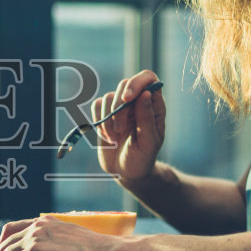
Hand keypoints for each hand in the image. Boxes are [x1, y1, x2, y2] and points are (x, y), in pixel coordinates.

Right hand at [92, 70, 165, 184]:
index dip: (137, 83)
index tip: (127, 98)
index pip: (148, 78)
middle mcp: (138, 102)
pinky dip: (98, 121)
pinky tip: (106, 136)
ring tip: (114, 138)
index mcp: (154, 105)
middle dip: (118, 107)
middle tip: (119, 129)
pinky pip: (96, 105)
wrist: (127, 172)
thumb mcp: (149, 142)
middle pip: (125, 84)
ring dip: (108, 119)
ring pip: (108, 96)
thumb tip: (145, 93)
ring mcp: (120, 107)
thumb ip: (147, 118)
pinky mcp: (105, 114)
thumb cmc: (143, 158)